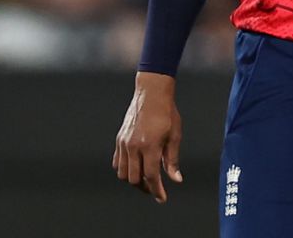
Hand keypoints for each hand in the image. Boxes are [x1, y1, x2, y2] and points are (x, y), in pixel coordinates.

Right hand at [113, 72, 183, 202]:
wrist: (151, 93)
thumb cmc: (167, 113)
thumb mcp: (174, 136)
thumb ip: (172, 160)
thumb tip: (176, 180)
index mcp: (149, 146)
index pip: (151, 176)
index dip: (157, 190)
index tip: (162, 198)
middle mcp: (133, 146)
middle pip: (134, 179)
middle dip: (146, 187)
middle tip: (156, 189)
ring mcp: (124, 143)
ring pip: (122, 173)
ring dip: (133, 180)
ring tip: (145, 180)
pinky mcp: (119, 139)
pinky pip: (117, 162)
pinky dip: (124, 169)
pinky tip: (135, 168)